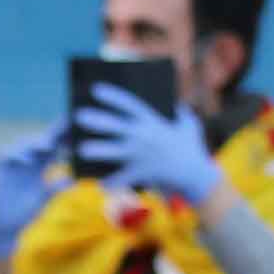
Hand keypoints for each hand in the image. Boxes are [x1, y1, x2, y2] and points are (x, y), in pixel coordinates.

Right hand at [0, 126, 62, 263]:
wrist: (4, 226)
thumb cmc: (25, 213)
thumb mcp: (44, 199)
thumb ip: (55, 188)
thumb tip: (71, 182)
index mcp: (41, 164)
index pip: (55, 144)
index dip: (65, 135)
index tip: (79, 127)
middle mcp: (28, 159)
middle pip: (41, 139)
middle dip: (53, 132)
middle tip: (67, 125)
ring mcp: (13, 163)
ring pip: (24, 144)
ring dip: (36, 143)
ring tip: (49, 145)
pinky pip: (6, 156)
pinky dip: (16, 155)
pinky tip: (28, 160)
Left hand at [76, 86, 220, 206]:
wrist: (196, 174)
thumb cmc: (192, 148)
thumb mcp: (189, 125)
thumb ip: (181, 112)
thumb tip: (175, 103)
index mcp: (153, 121)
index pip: (129, 104)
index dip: (112, 95)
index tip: (95, 89)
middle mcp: (144, 136)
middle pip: (116, 126)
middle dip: (97, 120)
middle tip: (77, 115)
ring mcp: (141, 155)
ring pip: (114, 152)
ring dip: (98, 150)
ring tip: (80, 150)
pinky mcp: (141, 173)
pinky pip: (122, 178)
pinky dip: (112, 183)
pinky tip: (101, 185)